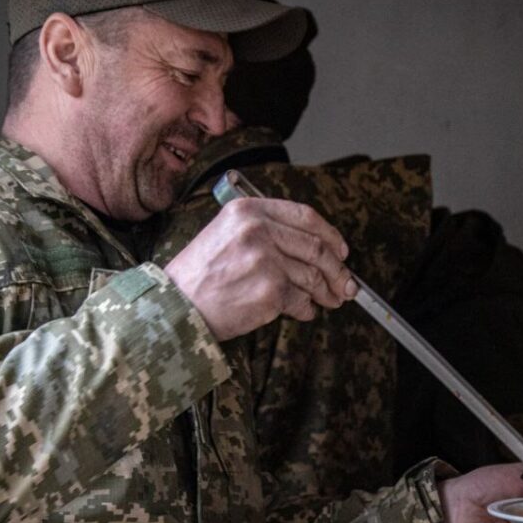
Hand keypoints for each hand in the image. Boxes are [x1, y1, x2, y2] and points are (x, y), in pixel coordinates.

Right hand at [164, 197, 357, 340]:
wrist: (176, 306)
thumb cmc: (199, 275)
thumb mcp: (225, 234)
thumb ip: (265, 231)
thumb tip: (314, 248)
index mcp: (248, 210)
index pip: (305, 216)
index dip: (330, 234)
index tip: (341, 250)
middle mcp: (258, 230)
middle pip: (316, 247)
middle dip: (338, 269)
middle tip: (345, 284)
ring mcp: (266, 260)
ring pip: (313, 276)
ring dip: (325, 292)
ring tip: (328, 301)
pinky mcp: (270, 290)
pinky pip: (301, 300)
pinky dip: (306, 309)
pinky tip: (302, 312)